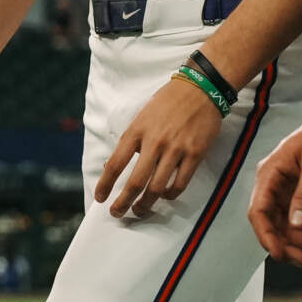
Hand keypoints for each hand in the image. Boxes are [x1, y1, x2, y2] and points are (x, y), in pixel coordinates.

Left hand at [96, 75, 225, 216]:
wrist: (200, 88)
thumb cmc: (168, 101)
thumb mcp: (142, 116)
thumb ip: (132, 140)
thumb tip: (116, 164)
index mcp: (137, 131)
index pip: (115, 164)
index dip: (105, 185)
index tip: (100, 198)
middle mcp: (154, 142)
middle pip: (135, 182)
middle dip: (123, 203)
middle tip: (117, 213)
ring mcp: (176, 149)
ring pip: (157, 188)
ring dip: (146, 204)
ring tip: (140, 210)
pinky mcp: (195, 154)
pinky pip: (180, 184)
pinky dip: (171, 195)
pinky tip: (166, 196)